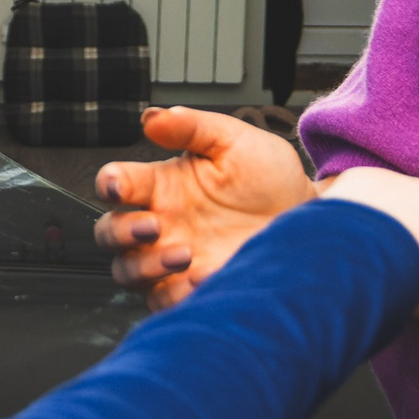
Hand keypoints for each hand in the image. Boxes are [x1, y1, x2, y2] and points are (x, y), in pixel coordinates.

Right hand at [92, 107, 314, 307]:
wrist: (309, 216)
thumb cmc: (268, 177)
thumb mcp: (233, 140)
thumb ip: (191, 127)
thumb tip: (150, 117)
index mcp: (162, 185)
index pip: (116, 183)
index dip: (109, 184)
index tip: (119, 186)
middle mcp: (161, 223)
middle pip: (109, 233)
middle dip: (120, 232)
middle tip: (152, 228)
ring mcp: (173, 259)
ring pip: (127, 271)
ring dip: (145, 266)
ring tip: (185, 255)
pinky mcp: (193, 288)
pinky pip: (164, 301)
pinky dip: (175, 294)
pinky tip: (204, 277)